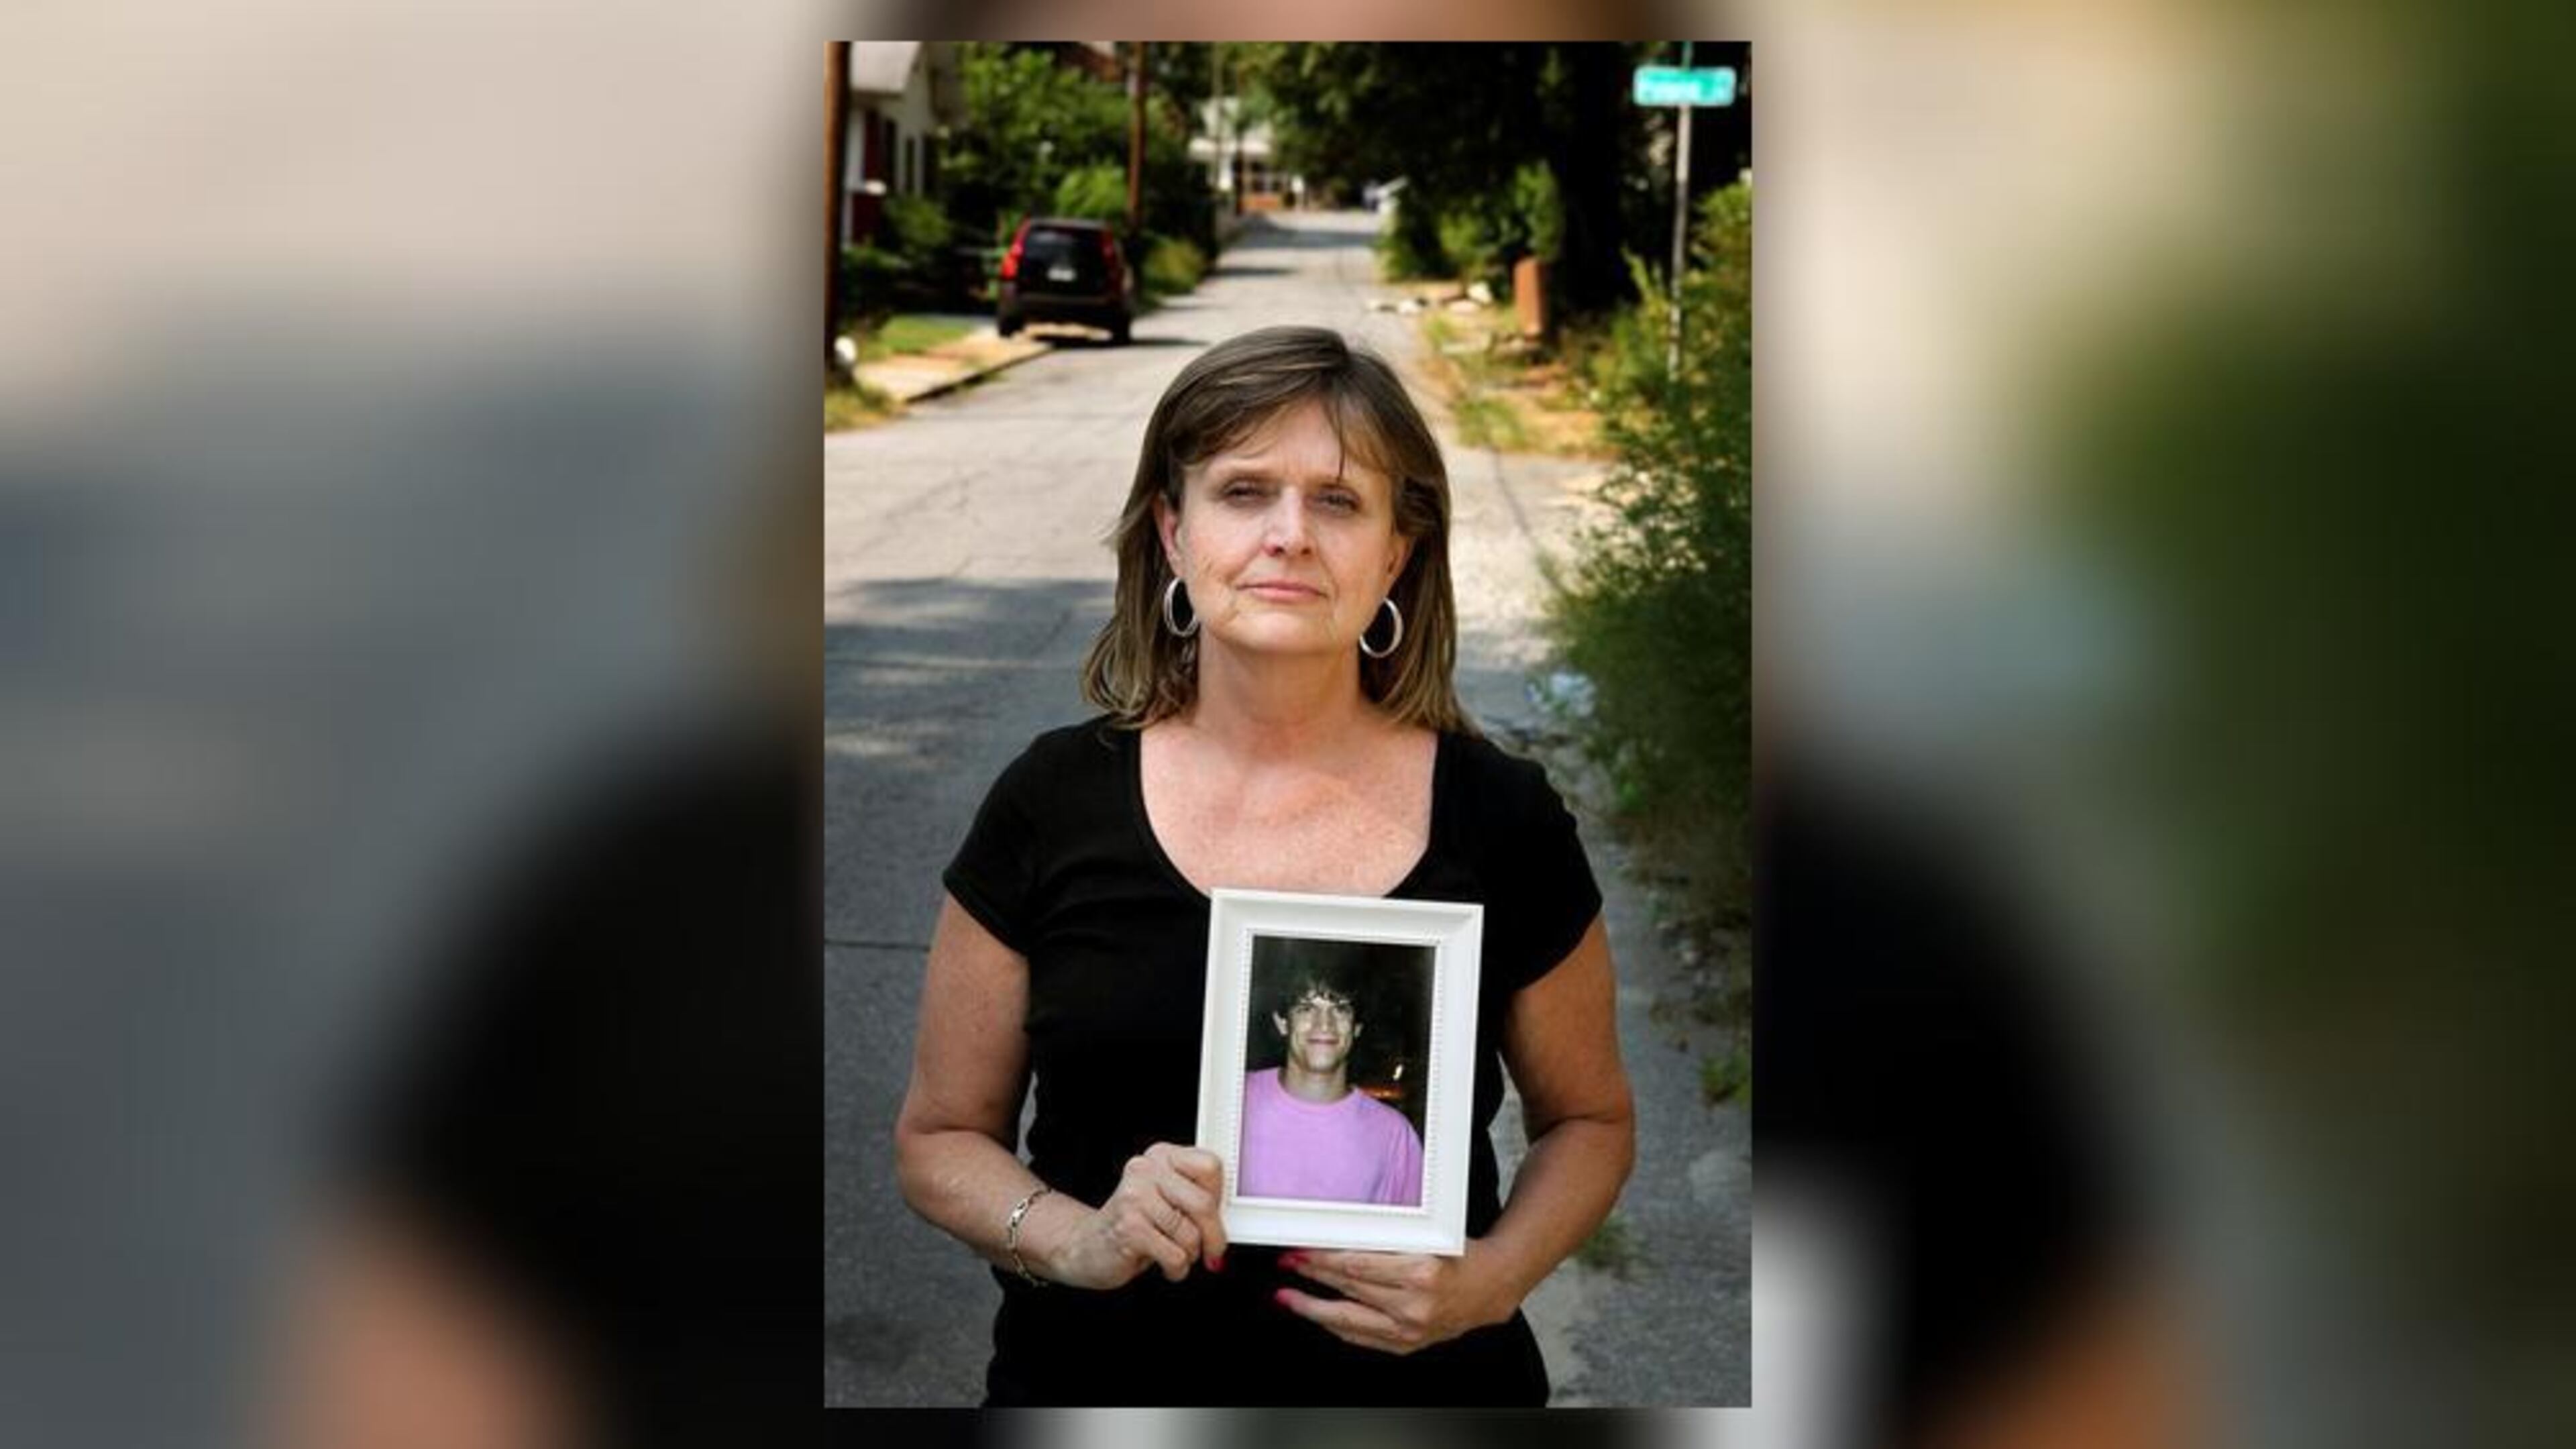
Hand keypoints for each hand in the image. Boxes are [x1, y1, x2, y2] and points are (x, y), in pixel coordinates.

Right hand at [1042, 1144, 1228, 1289]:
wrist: (1087, 1245)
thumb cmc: (1135, 1224)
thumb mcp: (1167, 1201)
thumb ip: (1196, 1198)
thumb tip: (1232, 1218)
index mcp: (1160, 1156)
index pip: (1210, 1166)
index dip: (1219, 1196)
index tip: (1217, 1216)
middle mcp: (1145, 1169)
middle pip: (1204, 1202)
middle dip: (1214, 1235)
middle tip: (1213, 1250)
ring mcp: (1134, 1197)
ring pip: (1190, 1234)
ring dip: (1190, 1255)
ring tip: (1175, 1254)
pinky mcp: (1129, 1227)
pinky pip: (1175, 1255)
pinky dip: (1176, 1268)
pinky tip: (1164, 1264)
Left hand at [1273, 1243, 1507, 1353]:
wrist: (1490, 1287)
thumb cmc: (1460, 1257)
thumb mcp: (1426, 1238)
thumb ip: (1386, 1240)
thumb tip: (1341, 1236)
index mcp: (1419, 1273)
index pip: (1356, 1266)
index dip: (1323, 1258)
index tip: (1302, 1250)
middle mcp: (1414, 1306)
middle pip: (1348, 1289)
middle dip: (1311, 1276)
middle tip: (1288, 1263)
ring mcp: (1409, 1330)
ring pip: (1347, 1320)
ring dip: (1313, 1308)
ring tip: (1290, 1297)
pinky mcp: (1407, 1345)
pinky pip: (1361, 1338)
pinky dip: (1336, 1327)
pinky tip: (1320, 1316)